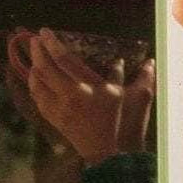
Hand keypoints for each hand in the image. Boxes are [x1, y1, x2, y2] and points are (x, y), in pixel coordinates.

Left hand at [12, 30, 155, 164]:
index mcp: (85, 88)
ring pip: (36, 83)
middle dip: (37, 52)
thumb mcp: (126, 96)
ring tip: (36, 58)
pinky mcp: (52, 118)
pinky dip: (34, 85)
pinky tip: (36, 79)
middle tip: (35, 40)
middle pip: (44, 69)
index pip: (64, 60)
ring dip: (33, 67)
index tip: (45, 31)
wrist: (105, 150)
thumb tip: (149, 62)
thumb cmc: (116, 121)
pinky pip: (37, 98)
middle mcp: (67, 96)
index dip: (52, 43)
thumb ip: (135, 77)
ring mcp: (57, 108)